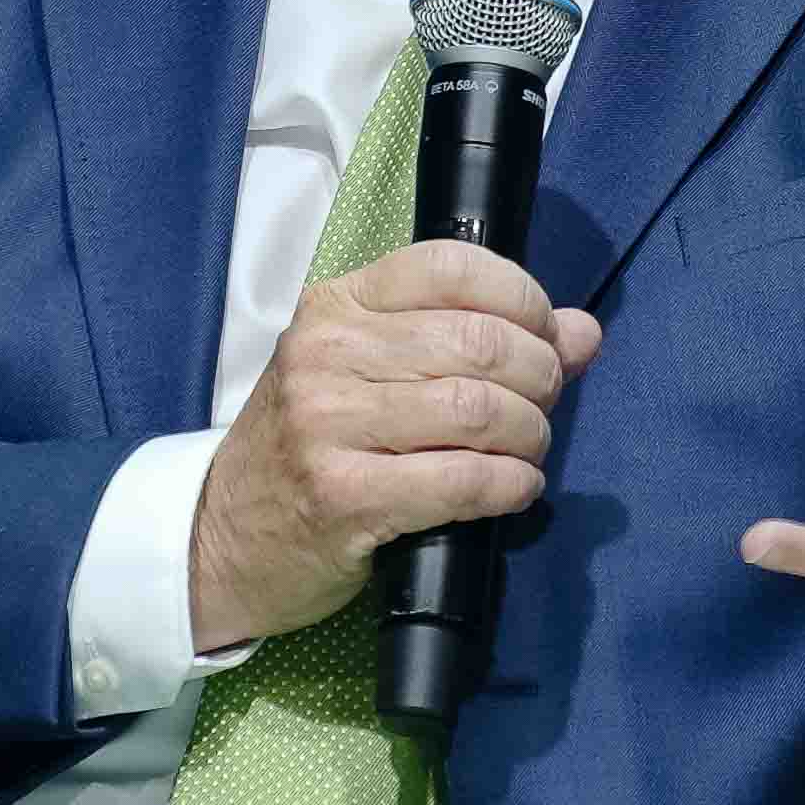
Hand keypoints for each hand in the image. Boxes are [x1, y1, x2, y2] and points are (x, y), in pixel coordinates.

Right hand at [190, 240, 604, 653]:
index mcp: (335, 306)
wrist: (222, 539)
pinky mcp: (343, 496)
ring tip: (526, 450)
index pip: (451, 266)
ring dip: (530, 435)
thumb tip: (582, 332)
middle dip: (539, 376)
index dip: (524, 299)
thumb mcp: (371, 374)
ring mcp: (328, 425)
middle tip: (541, 406)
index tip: (546, 337)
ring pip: (479, 409)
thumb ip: (472, 339)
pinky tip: (514, 488)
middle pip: (480, 341)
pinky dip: (511, 485)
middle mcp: (326, 355)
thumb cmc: (308, 448)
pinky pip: (464, 480)